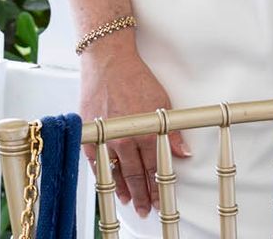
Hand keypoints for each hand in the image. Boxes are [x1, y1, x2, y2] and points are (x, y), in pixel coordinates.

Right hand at [78, 33, 190, 217]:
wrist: (108, 62)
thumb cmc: (135, 78)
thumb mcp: (162, 102)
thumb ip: (171, 130)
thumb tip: (182, 151)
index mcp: (145, 131)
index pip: (154, 167)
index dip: (158, 186)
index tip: (161, 199)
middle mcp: (125, 138)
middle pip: (136, 174)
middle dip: (143, 195)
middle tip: (148, 209)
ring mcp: (106, 138)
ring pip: (117, 172)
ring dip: (125, 189)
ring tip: (132, 203)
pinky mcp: (91, 135)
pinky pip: (98, 163)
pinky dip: (106, 175)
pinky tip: (112, 184)